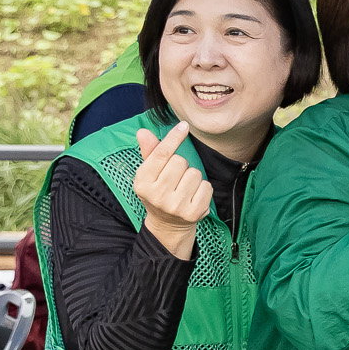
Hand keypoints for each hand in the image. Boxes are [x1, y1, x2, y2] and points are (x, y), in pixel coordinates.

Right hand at [133, 122, 211, 259]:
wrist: (168, 224)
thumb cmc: (159, 191)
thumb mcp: (149, 174)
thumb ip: (149, 152)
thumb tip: (143, 132)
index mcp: (142, 183)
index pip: (160, 154)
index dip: (173, 138)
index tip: (183, 126)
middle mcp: (157, 195)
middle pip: (180, 162)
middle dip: (181, 165)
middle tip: (176, 178)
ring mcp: (175, 206)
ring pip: (195, 173)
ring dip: (193, 177)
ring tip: (184, 188)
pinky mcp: (192, 213)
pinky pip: (206, 186)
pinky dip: (203, 188)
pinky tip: (193, 196)